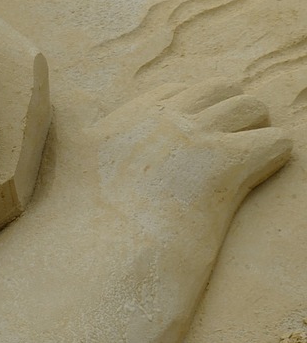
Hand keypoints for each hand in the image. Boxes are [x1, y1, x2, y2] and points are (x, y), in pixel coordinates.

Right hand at [89, 79, 290, 236]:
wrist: (113, 254)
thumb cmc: (92, 230)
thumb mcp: (68, 172)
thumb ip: (73, 145)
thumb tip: (70, 144)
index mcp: (125, 120)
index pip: (174, 91)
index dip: (192, 111)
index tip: (193, 138)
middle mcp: (162, 119)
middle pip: (218, 88)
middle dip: (231, 112)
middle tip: (231, 146)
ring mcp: (196, 136)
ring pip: (251, 107)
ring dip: (255, 131)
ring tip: (250, 162)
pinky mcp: (228, 162)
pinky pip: (274, 141)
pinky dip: (273, 159)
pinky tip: (256, 179)